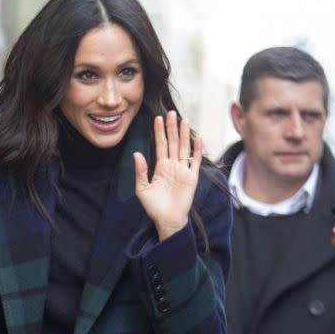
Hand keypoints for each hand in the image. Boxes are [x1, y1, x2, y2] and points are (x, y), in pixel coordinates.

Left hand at [133, 112, 203, 240]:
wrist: (167, 220)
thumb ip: (140, 171)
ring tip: (183, 120)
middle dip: (171, 128)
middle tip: (170, 113)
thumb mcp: (142, 189)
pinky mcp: (191, 178)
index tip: (157, 118)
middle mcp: (172, 166)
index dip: (159, 132)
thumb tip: (136, 153)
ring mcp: (183, 170)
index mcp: (160, 167)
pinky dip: (197, 150)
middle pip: (172, 143)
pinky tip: (197, 137)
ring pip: (183, 148)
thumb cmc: (154, 207)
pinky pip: (195, 161)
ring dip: (183, 134)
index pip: (160, 145)